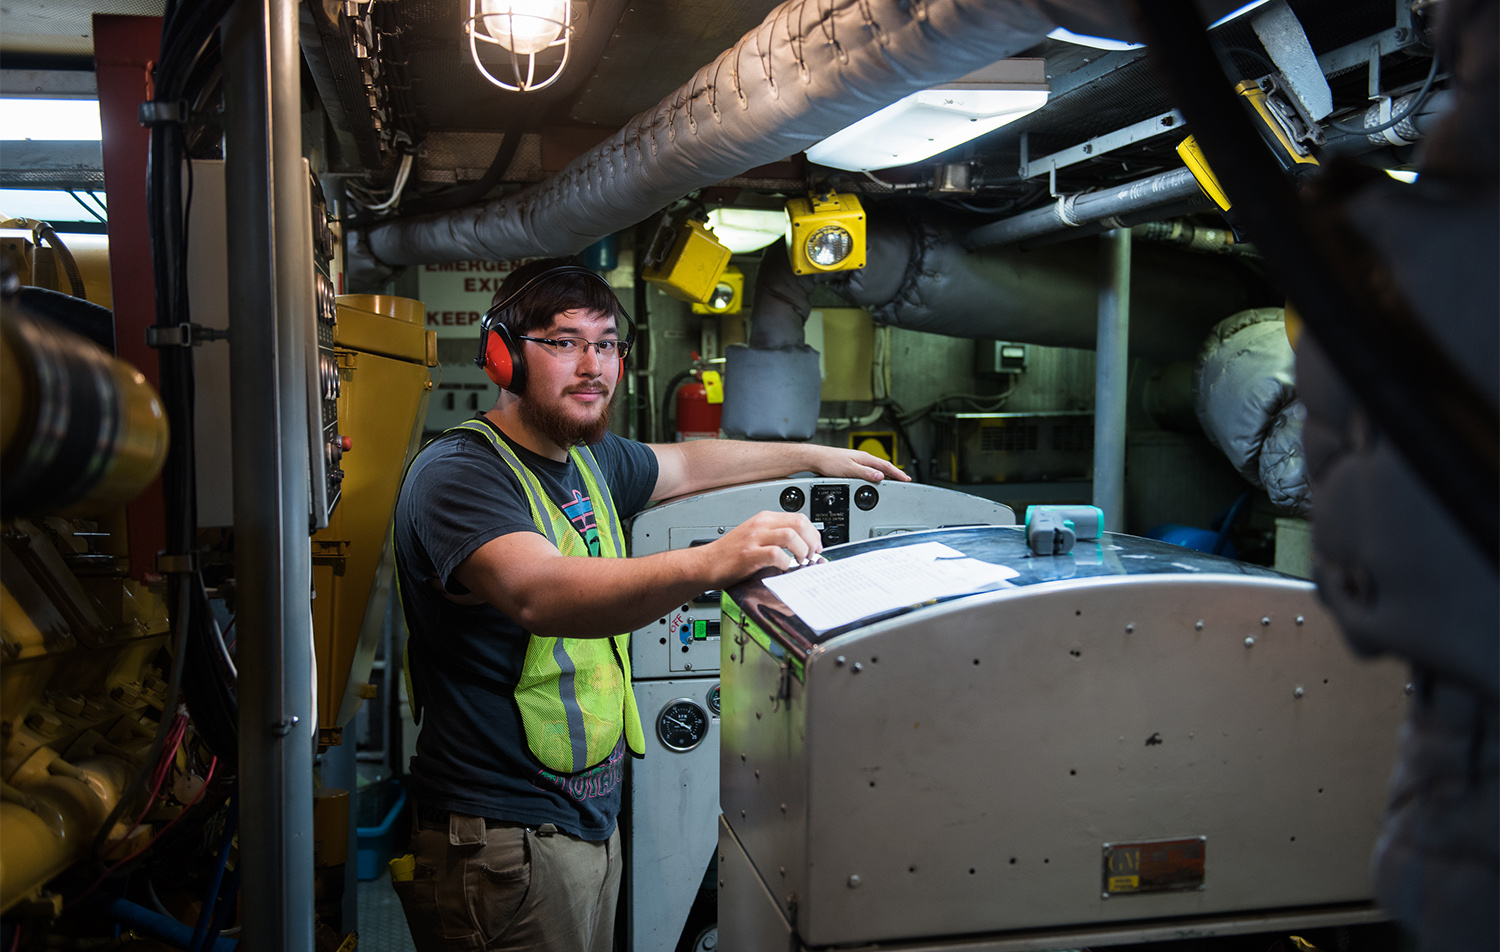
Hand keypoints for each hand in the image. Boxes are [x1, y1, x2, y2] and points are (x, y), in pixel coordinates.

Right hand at [700, 510, 822, 587]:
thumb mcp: (755, 537)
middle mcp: (760, 525)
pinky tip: (783, 568)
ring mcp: (754, 539)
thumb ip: (776, 536)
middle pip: (799, 523)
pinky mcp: (749, 554)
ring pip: (791, 535)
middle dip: (812, 540)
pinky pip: (777, 554)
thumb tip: (802, 545)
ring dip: (802, 550)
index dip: (813, 532)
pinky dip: (786, 563)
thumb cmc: (730, 555)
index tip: (815, 545)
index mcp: (764, 519)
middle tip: (811, 554)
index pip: (799, 517)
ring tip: (800, 561)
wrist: (706, 564)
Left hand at [810, 446, 911, 483]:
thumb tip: (880, 475)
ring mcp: (857, 461)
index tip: (906, 479)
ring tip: (893, 479)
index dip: (897, 473)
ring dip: (886, 474)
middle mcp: (862, 458)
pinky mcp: (851, 466)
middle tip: (904, 480)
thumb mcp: (849, 470)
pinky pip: (868, 470)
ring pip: (876, 468)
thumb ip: (865, 473)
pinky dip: (876, 474)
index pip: (885, 466)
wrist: (816, 459)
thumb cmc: (830, 462)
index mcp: (865, 458)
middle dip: (895, 473)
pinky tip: (875, 477)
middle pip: (883, 466)